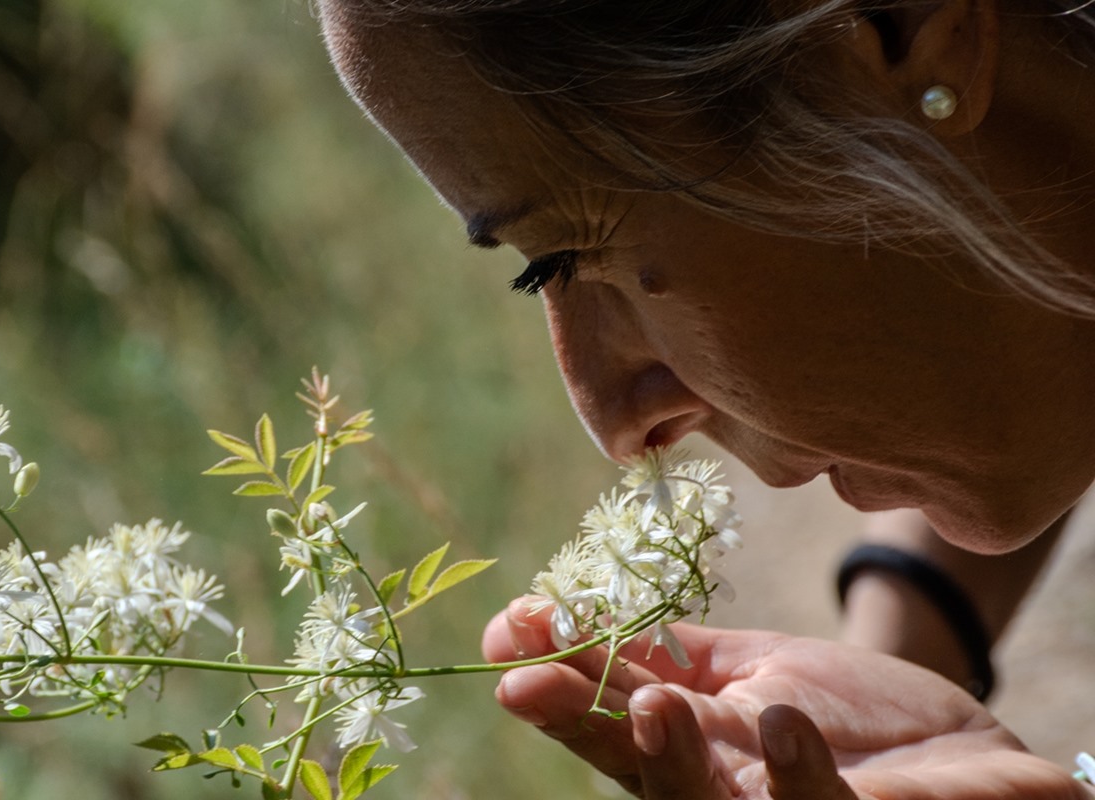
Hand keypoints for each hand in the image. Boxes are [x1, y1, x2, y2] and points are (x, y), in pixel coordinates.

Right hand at [483, 598, 1083, 799]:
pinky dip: (793, 773)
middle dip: (580, 723)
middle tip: (528, 681)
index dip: (555, 678)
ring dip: (671, 760)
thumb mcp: (751, 669)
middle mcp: (722, 794)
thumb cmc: (848, 716)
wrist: (963, 755)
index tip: (506, 632)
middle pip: (637, 772)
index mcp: (693, 749)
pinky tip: (779, 724)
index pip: (607, 716)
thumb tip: (566, 609)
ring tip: (652, 701)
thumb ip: (673, 654)